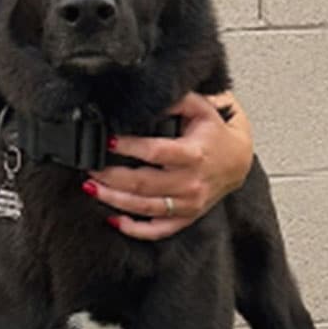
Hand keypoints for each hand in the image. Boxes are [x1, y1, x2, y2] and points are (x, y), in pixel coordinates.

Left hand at [84, 91, 253, 240]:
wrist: (238, 162)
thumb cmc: (216, 135)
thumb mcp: (200, 108)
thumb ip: (175, 100)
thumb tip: (147, 98)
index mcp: (193, 154)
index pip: (154, 152)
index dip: (128, 147)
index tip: (108, 141)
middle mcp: (190, 183)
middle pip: (143, 184)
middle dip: (110, 177)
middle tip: (89, 168)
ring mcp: (188, 204)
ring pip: (144, 207)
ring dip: (114, 199)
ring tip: (91, 187)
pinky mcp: (185, 218)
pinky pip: (158, 230)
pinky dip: (135, 229)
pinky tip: (114, 219)